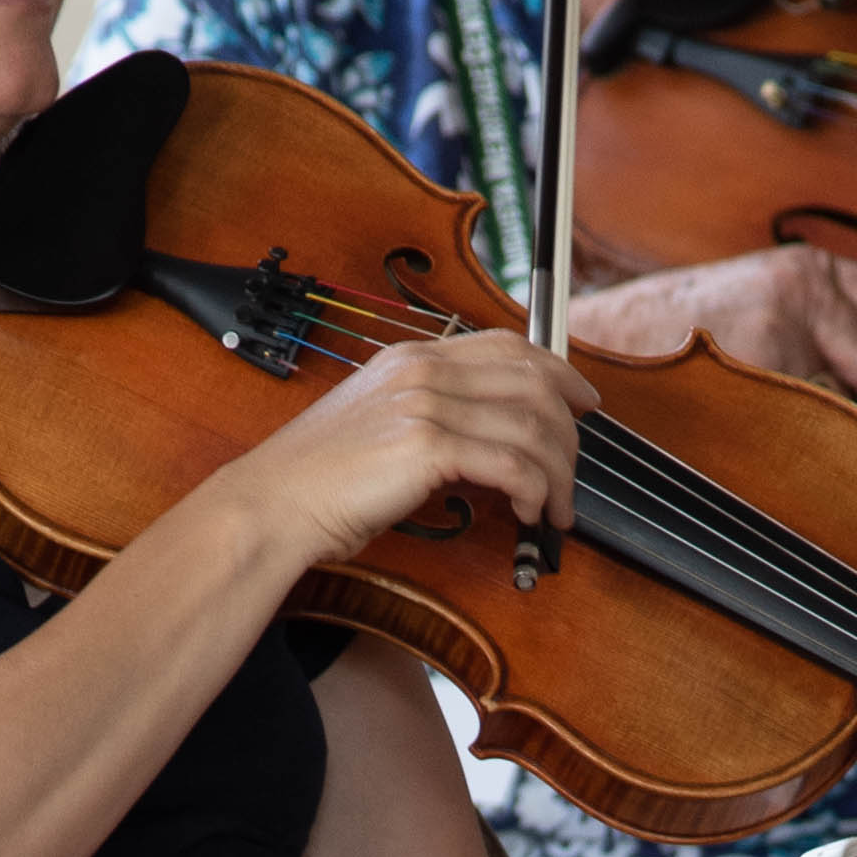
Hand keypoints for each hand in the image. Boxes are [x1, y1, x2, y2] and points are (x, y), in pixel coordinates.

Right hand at [216, 323, 594, 578]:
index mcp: (412, 359)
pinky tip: (529, 511)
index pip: (508, 346)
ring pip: (532, 425)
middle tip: (573, 471)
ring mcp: (425, 404)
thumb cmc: (320, 481)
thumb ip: (433, 418)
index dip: (558, 372)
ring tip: (554, 508)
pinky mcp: (427, 446)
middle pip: (533, 381)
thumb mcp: (381, 428)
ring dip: (558, 472)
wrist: (273, 504)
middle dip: (569, 430)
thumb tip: (491, 443)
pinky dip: (534, 490)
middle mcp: (423, 371)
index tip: (583, 403)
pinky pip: (512, 463)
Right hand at [575, 246, 856, 451]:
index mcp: (803, 269)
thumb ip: (807, 324)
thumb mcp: (749, 307)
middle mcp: (803, 287)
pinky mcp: (763, 371)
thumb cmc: (668, 340)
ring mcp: (785, 329)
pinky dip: (820, 453)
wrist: (601, 344)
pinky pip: (816, 425)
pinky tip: (801, 470)